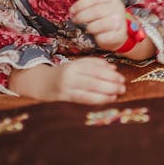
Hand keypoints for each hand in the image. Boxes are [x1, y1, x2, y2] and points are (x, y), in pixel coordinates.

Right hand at [9, 57, 125, 103]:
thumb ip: (94, 65)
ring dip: (107, 92)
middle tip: (123, 87)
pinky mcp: (64, 98)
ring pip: (90, 90)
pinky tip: (108, 99)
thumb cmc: (64, 74)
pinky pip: (84, 99)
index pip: (95, 68)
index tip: (121, 77)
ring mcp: (66, 87)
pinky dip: (98, 99)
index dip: (110, 73)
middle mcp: (70, 75)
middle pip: (94, 79)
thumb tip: (113, 69)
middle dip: (111, 84)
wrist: (40, 83)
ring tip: (118, 93)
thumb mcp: (77, 65)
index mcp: (74, 65)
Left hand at [70, 0, 127, 50]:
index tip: (72, 10)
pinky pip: (104, 37)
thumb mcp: (98, 3)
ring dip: (89, 27)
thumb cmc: (104, 15)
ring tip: (86, 28)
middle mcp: (118, 8)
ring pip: (100, 25)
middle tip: (75, 20)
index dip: (80, 4)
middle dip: (82, 16)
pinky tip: (96, 36)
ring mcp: (120, 21)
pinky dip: (97, 38)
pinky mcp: (119, 35)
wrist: (118, 31)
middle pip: (96, 11)